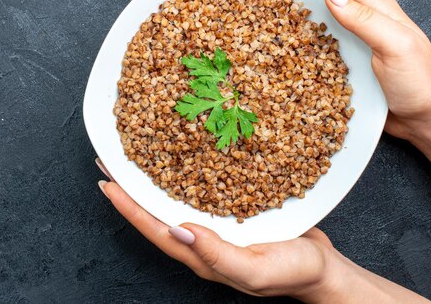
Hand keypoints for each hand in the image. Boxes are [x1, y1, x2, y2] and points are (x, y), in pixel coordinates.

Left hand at [95, 159, 430, 302]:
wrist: (323, 269)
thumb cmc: (294, 272)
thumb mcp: (256, 270)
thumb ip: (218, 255)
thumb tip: (180, 231)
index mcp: (201, 255)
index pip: (154, 228)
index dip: (128, 207)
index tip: (106, 183)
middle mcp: (200, 240)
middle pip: (155, 212)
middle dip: (130, 189)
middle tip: (109, 163)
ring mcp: (213, 226)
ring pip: (172, 200)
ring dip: (150, 180)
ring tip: (133, 157)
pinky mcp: (228, 213)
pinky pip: (198, 192)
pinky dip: (182, 175)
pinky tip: (178, 160)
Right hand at [262, 0, 430, 174]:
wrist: (423, 118)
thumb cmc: (417, 84)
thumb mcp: (396, 47)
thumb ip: (365, 19)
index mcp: (375, 7)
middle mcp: (360, 18)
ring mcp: (350, 38)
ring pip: (314, 12)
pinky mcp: (341, 59)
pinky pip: (313, 39)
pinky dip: (293, 31)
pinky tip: (277, 34)